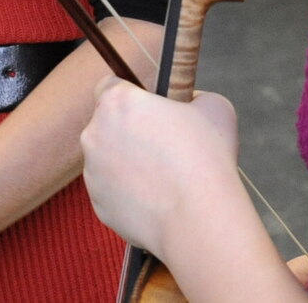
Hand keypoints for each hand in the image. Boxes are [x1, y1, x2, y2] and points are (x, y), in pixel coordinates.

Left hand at [80, 78, 241, 258]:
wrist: (199, 220)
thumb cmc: (207, 160)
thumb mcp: (214, 107)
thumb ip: (193, 95)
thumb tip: (188, 102)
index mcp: (117, 103)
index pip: (111, 86)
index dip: (131, 95)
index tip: (148, 109)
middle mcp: (94, 134)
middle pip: (107, 124)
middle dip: (129, 131)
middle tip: (162, 145)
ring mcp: (93, 172)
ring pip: (108, 159)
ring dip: (128, 163)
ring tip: (164, 177)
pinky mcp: (99, 204)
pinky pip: (112, 191)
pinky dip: (129, 193)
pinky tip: (157, 199)